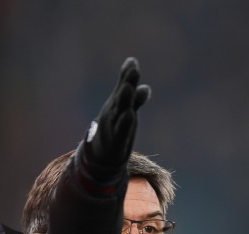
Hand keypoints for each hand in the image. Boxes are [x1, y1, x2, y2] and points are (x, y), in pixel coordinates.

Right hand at [85, 57, 150, 171]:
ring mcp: (113, 127)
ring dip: (124, 99)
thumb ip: (135, 100)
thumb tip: (146, 88)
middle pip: (122, 96)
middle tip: (132, 69)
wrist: (101, 156)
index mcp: (117, 105)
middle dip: (127, 82)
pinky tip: (129, 115)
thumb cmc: (115, 130)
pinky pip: (120, 131)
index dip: (127, 75)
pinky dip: (124, 123)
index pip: (124, 87)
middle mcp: (114, 113)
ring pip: (120, 111)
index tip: (132, 61)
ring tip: (128, 87)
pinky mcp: (115, 142)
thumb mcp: (124, 113)